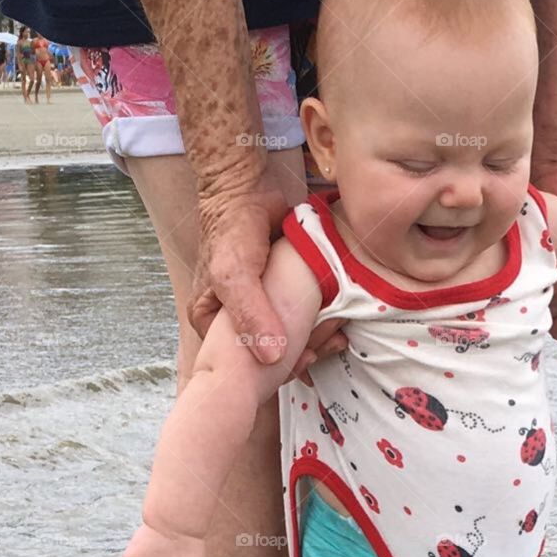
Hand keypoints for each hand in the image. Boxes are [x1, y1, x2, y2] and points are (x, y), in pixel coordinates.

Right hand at [190, 178, 346, 376]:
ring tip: (337, 337)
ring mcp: (265, 305)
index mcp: (213, 323)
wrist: (247, 185)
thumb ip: (250, 316)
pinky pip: (308, 314)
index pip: (244, 363)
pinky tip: (342, 323)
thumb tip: (271, 359)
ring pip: (293, 336)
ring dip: (317, 340)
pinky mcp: (288, 291)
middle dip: (301, 355)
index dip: (273, 371)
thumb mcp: (233, 276)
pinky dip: (325, 320)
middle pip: (271, 352)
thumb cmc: (232, 230)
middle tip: (325, 347)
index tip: (302, 363)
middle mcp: (238, 318)